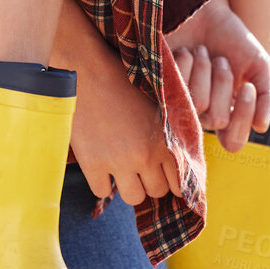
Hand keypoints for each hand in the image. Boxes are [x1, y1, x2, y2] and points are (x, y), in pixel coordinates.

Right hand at [69, 43, 182, 208]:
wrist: (88, 70)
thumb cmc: (124, 81)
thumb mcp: (159, 104)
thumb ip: (173, 132)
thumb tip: (182, 163)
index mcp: (166, 141)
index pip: (179, 183)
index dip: (170, 179)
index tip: (161, 174)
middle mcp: (145, 156)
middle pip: (157, 192)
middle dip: (150, 181)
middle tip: (139, 166)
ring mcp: (118, 162)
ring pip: (133, 198)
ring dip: (129, 186)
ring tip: (121, 167)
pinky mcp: (92, 164)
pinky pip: (102, 192)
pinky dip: (102, 182)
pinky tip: (101, 163)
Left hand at [166, 0, 269, 152]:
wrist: (206, 11)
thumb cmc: (232, 40)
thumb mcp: (259, 66)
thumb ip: (266, 97)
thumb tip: (262, 128)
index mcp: (228, 114)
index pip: (234, 142)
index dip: (242, 118)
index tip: (249, 87)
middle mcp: (203, 114)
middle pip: (218, 120)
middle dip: (224, 83)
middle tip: (221, 60)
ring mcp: (180, 101)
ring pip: (198, 104)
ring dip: (206, 70)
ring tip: (203, 52)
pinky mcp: (161, 86)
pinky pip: (178, 88)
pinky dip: (188, 63)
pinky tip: (186, 52)